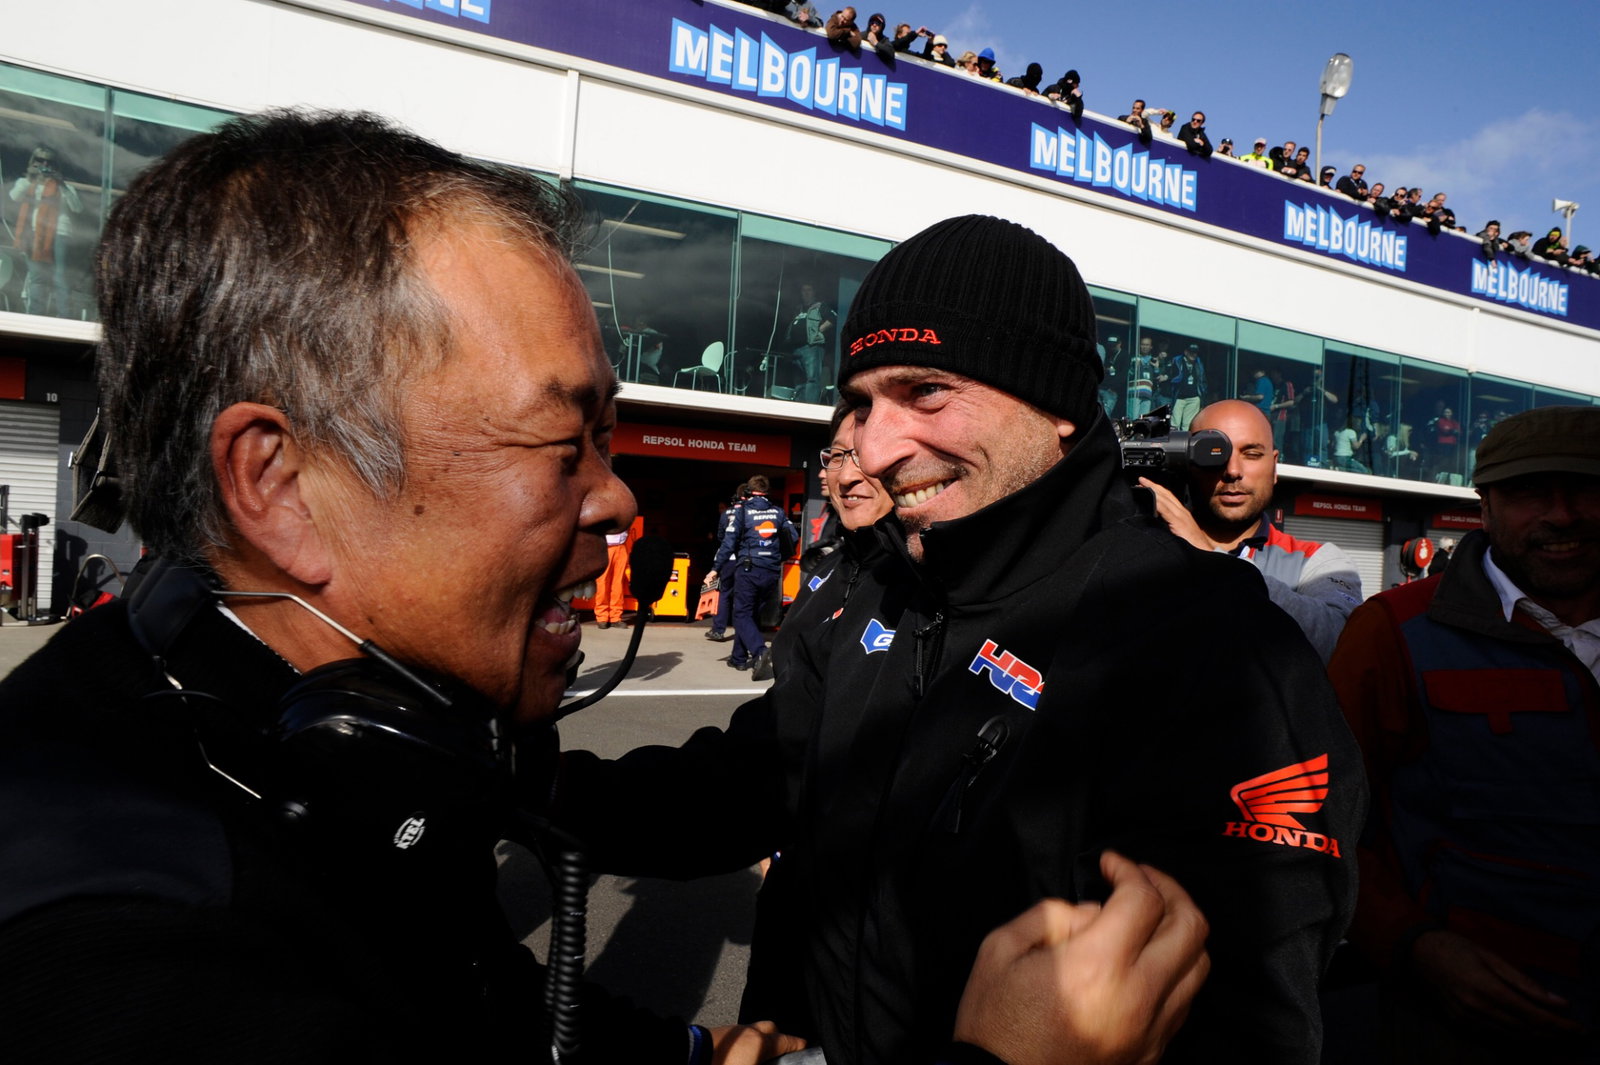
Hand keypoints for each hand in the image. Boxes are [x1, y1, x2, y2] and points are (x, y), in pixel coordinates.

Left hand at [707, 1021, 806, 1063]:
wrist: (690, 1057)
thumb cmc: (722, 1064)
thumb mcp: (750, 1064)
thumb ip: (765, 1059)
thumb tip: (769, 1057)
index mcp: (760, 1043)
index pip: (786, 1041)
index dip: (797, 1044)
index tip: (804, 1046)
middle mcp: (749, 1032)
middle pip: (770, 1028)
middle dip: (778, 1037)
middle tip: (780, 1050)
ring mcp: (733, 1029)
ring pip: (752, 1030)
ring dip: (758, 1040)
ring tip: (758, 1055)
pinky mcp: (718, 1032)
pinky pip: (738, 1034)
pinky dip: (744, 1042)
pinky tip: (740, 1054)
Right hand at [953, 852, 1209, 1064]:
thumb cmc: (994, 1022)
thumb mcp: (1000, 951)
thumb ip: (1052, 915)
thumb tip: (1094, 912)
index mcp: (1096, 966)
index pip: (1144, 899)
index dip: (1129, 868)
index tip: (1109, 863)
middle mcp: (1137, 997)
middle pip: (1191, 927)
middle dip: (1169, 889)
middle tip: (1139, 879)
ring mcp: (1152, 1030)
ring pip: (1199, 965)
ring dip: (1180, 929)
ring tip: (1149, 917)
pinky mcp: (1153, 1052)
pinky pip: (1186, 1000)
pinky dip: (1176, 968)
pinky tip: (1146, 959)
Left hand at [1137, 478, 1213, 551]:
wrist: (1204, 553)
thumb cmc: (1192, 545)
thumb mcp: (1179, 531)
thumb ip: (1169, 524)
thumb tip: (1155, 521)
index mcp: (1181, 513)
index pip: (1168, 497)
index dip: (1157, 489)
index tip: (1146, 484)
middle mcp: (1182, 512)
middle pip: (1166, 494)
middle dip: (1153, 486)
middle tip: (1141, 480)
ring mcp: (1181, 517)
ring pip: (1165, 499)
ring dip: (1153, 491)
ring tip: (1142, 485)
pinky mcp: (1179, 523)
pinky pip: (1166, 510)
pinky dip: (1158, 503)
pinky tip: (1150, 498)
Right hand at [1411, 930, 1582, 1038]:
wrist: (1416, 953)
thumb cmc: (1455, 947)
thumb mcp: (1491, 956)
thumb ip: (1524, 981)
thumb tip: (1558, 1001)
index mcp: (1486, 988)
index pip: (1531, 1014)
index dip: (1558, 1024)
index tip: (1578, 1027)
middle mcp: (1476, 1008)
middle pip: (1525, 1030)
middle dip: (1553, 1035)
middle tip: (1573, 1033)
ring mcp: (1467, 1018)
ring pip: (1512, 1037)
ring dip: (1538, 1038)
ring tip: (1557, 1034)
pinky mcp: (1460, 1023)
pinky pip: (1496, 1035)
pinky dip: (1517, 1037)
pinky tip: (1529, 1032)